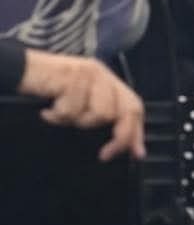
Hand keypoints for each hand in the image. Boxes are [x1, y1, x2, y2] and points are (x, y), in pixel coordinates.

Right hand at [20, 51, 145, 160]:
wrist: (24, 70)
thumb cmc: (50, 90)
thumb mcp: (81, 102)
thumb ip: (100, 115)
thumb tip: (117, 146)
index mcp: (107, 80)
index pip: (134, 105)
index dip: (137, 130)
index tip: (137, 154)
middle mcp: (102, 74)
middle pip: (125, 110)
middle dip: (120, 137)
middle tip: (105, 155)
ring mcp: (89, 74)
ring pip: (100, 113)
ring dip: (78, 121)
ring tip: (61, 114)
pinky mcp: (73, 76)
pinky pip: (73, 110)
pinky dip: (57, 117)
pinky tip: (48, 111)